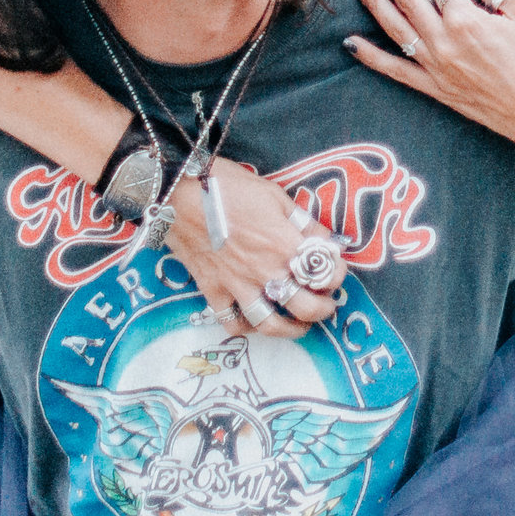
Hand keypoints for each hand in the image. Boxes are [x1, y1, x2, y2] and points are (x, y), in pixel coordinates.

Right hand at [161, 164, 339, 340]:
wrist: (176, 191)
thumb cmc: (226, 185)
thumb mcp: (273, 195)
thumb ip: (302, 222)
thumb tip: (325, 241)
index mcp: (284, 244)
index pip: (326, 272)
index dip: (338, 274)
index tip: (335, 270)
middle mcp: (265, 270)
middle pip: (305, 307)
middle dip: (323, 310)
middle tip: (325, 304)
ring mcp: (237, 284)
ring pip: (270, 324)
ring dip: (290, 330)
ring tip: (298, 325)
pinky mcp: (212, 290)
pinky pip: (231, 321)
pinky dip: (245, 326)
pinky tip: (254, 319)